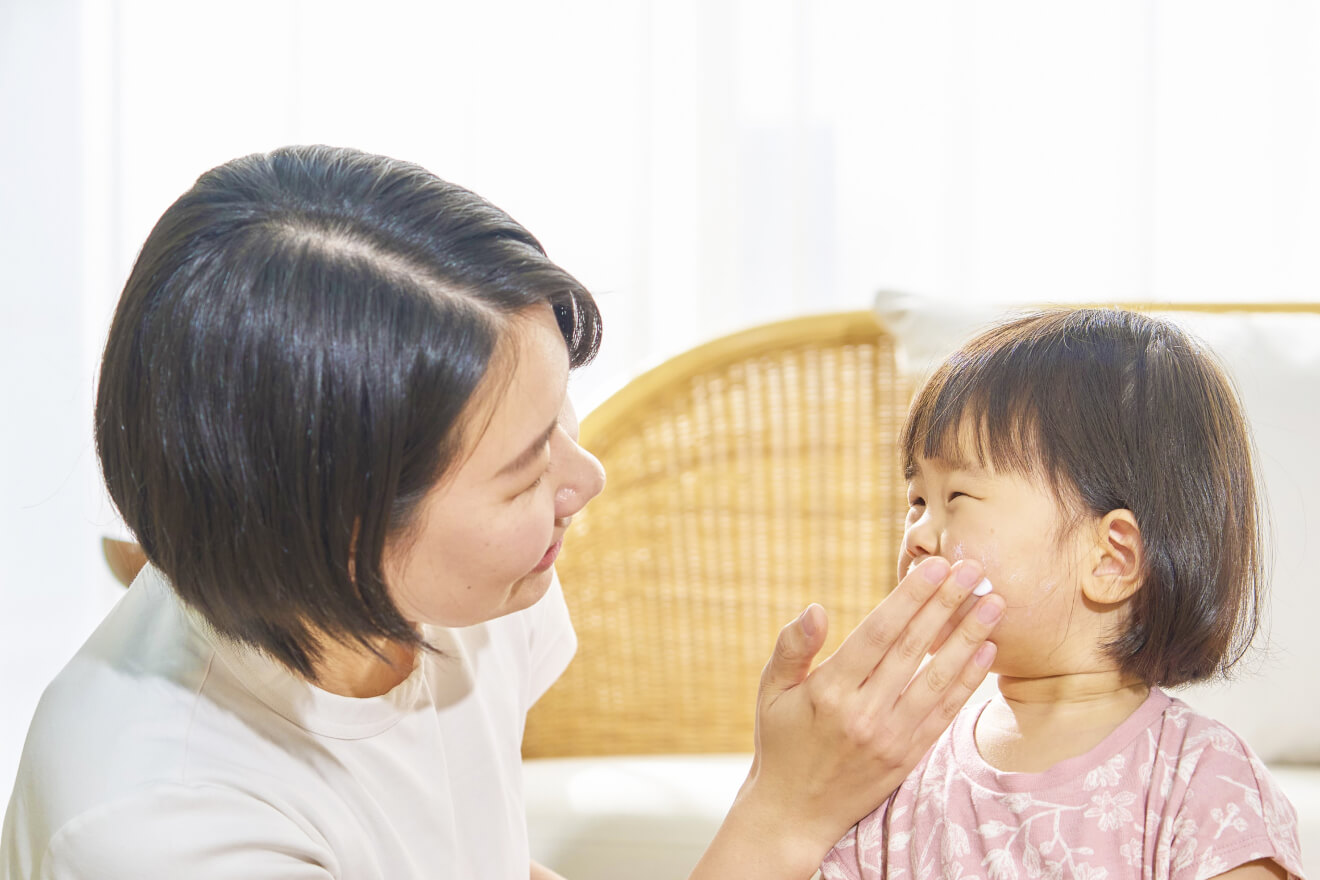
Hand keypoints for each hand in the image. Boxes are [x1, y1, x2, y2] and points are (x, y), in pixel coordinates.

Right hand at [692, 556, 1002, 879]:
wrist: (794, 813)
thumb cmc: (781, 742)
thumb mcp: (770, 690)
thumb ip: (792, 647)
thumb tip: (816, 609)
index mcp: (828, 691)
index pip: (878, 634)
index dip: (909, 597)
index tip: (934, 566)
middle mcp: (863, 713)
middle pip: (914, 648)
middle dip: (947, 604)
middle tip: (974, 569)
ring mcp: (891, 737)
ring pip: (938, 677)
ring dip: (969, 637)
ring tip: (993, 603)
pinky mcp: (909, 756)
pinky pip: (945, 712)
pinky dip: (968, 680)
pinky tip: (985, 650)